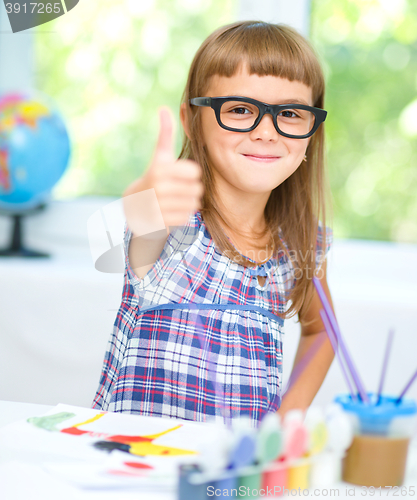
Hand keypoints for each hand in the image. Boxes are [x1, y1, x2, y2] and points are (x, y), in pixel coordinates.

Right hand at [123, 107, 203, 230]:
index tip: (179, 175)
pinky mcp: (160, 222)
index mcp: (159, 170)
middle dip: (191, 190)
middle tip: (177, 190)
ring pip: (194, 204)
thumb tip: (164, 109)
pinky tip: (171, 212)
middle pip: (197, 189)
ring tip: (174, 200)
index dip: (191, 174)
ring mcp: (157, 207)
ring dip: (188, 203)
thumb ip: (165, 134)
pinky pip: (187, 218)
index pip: (196, 172)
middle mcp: (157, 188)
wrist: (135, 207)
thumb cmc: (154, 178)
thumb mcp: (159, 157)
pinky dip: (182, 216)